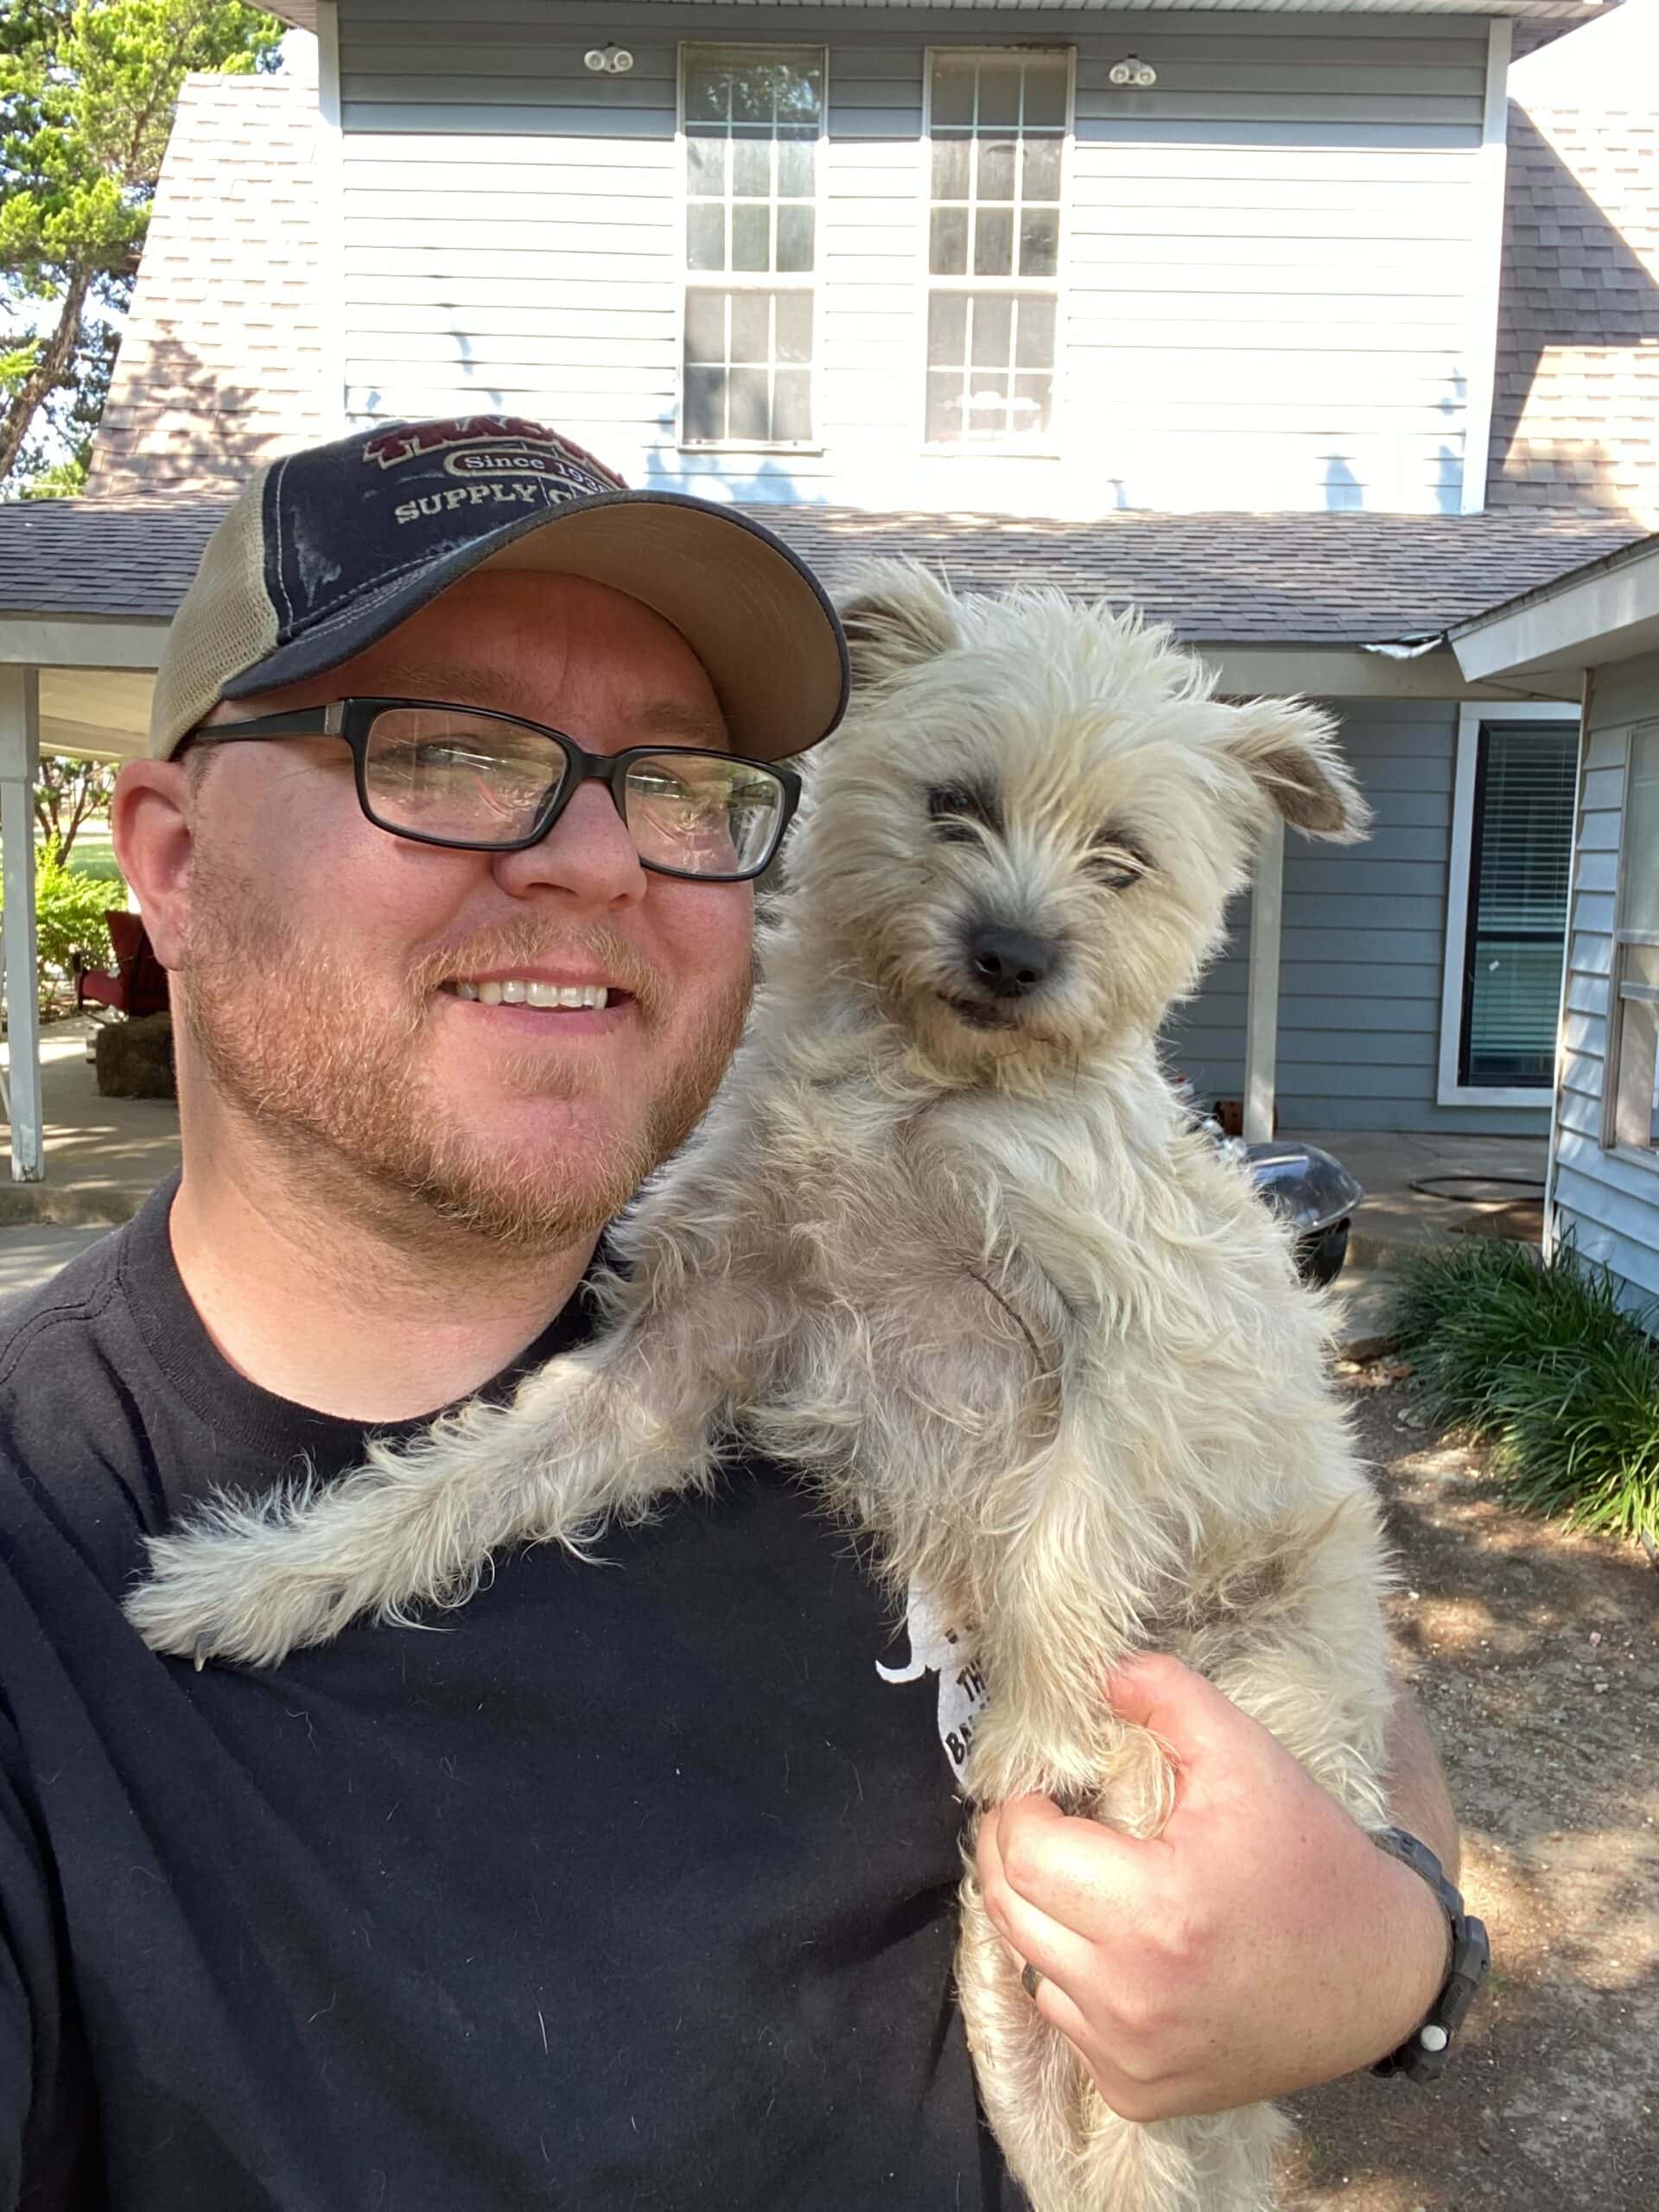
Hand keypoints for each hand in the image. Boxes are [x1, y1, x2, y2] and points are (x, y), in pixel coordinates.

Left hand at [974, 1653, 1450, 2120]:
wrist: (1381, 1976)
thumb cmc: (1311, 1857)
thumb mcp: (1247, 1755)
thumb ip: (1168, 1695)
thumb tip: (1101, 1672)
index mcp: (1156, 1913)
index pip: (1025, 1854)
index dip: (1021, 1809)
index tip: (1047, 1790)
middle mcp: (1134, 1999)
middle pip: (1009, 1912)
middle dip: (1011, 1856)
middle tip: (1040, 1821)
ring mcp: (1133, 2058)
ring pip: (1031, 1969)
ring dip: (1042, 1919)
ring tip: (1082, 1880)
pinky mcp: (1140, 2096)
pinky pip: (1068, 2026)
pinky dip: (1075, 1982)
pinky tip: (1116, 1947)